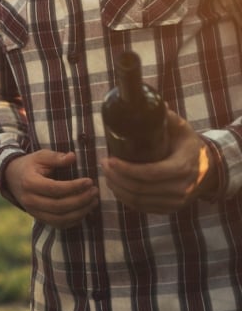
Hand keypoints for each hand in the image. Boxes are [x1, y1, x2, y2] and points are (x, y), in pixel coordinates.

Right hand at [3, 150, 97, 228]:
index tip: (89, 181)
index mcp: (29, 183)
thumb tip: (73, 157)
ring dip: (80, 212)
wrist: (12, 178)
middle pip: (59, 206)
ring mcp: (33, 212)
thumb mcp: (40, 156)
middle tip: (94, 192)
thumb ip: (56, 157)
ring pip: (60, 219)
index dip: (74, 187)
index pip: (54, 189)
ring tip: (93, 201)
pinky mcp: (39, 218)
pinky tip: (85, 210)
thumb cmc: (30, 165)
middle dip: (80, 200)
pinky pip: (59, 224)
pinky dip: (74, 220)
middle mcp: (29, 200)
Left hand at [101, 110, 215, 213]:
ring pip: (138, 200)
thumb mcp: (181, 128)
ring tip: (106, 173)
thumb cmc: (187, 145)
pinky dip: (124, 198)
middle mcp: (181, 188)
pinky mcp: (168, 209)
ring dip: (117, 188)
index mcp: (183, 167)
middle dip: (116, 177)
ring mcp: (175, 202)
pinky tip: (115, 185)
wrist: (207, 169)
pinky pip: (141, 207)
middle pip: (140, 188)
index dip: (126, 169)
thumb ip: (164, 116)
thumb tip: (141, 101)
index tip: (110, 159)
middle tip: (103, 164)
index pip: (150, 173)